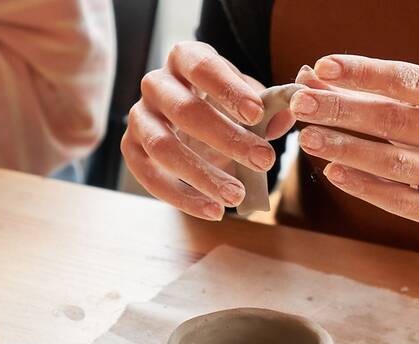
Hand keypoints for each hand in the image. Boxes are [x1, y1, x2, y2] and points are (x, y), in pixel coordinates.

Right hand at [121, 42, 295, 219]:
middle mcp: (156, 83)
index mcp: (185, 58)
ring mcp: (139, 116)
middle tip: (264, 160)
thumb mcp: (250, 101)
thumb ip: (272, 107)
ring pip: (163, 147)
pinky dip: (182, 198)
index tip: (258, 114)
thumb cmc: (226, 106)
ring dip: (203, 175)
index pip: (202, 66)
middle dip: (227, 138)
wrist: (197, 125)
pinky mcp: (132, 149)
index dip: (229, 90)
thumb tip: (286, 117)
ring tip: (236, 195)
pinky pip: (149, 176)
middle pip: (185, 110)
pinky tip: (214, 210)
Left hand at [292, 55, 418, 234]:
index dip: (365, 73)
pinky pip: (402, 202)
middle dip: (344, 110)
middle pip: (400, 121)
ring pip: (398, 163)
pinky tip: (333, 172)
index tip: (323, 66)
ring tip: (309, 138)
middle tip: (301, 104)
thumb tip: (308, 78)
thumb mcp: (417, 104)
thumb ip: (366, 91)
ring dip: (346, 148)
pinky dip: (364, 186)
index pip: (413, 81)